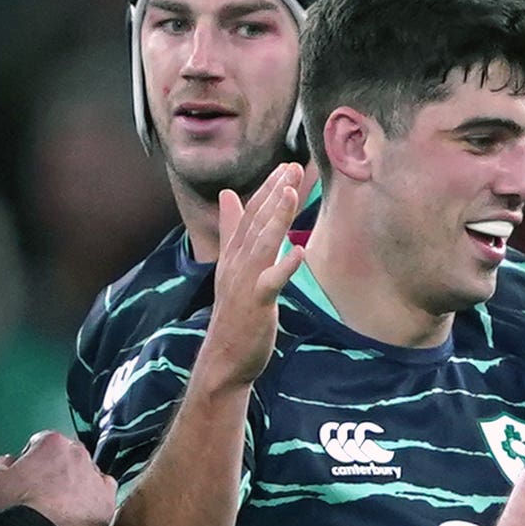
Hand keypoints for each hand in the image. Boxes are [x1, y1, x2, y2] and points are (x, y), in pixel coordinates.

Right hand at [0, 431, 114, 525]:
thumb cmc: (17, 506)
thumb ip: (2, 463)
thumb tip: (8, 461)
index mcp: (52, 442)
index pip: (43, 443)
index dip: (33, 459)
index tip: (30, 475)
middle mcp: (78, 454)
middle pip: (68, 456)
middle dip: (58, 470)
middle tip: (46, 491)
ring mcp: (96, 476)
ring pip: (88, 474)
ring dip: (78, 484)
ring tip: (63, 505)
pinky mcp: (108, 500)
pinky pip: (105, 493)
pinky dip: (96, 498)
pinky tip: (83, 509)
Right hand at [192, 163, 309, 392]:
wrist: (224, 358)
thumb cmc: (234, 314)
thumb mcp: (233, 268)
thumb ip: (232, 231)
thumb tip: (229, 196)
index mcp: (234, 255)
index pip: (251, 215)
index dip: (268, 190)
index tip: (286, 167)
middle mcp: (237, 264)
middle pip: (257, 222)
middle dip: (275, 193)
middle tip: (293, 167)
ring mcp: (245, 283)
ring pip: (263, 244)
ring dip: (277, 217)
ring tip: (292, 192)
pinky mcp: (255, 304)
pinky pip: (271, 282)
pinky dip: (285, 266)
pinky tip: (300, 251)